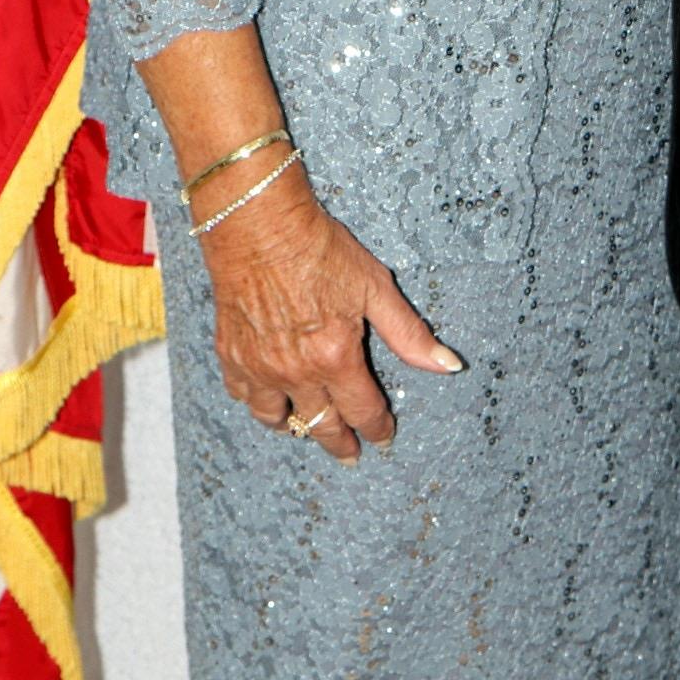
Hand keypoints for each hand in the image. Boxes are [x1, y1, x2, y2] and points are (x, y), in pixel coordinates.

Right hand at [199, 170, 460, 462]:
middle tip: (349, 453)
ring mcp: (259, 368)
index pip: (363, 411)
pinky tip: (266, 398)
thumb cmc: (319, 249)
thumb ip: (409, 334)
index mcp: (335, 359)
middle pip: (321, 425)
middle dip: (340, 442)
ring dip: (296, 427)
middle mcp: (296, 373)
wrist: (258, 226)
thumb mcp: (375, 287)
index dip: (377, 429)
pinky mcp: (231, 354)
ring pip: (276, 419)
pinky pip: (242, 396)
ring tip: (307, 428)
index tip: (383, 438)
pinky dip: (257, 403)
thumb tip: (448, 365)